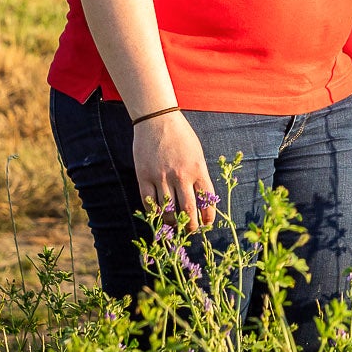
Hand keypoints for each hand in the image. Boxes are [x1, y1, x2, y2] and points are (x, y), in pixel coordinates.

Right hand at [131, 111, 217, 230]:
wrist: (157, 120)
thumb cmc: (181, 136)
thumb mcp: (197, 153)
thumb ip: (199, 175)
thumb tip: (202, 199)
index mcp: (198, 169)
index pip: (207, 199)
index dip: (208, 216)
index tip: (206, 224)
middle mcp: (180, 175)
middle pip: (187, 210)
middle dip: (190, 225)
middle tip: (190, 232)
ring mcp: (161, 177)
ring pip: (167, 210)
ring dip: (172, 222)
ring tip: (174, 227)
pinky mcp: (144, 176)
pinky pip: (149, 202)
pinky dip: (154, 213)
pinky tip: (158, 216)